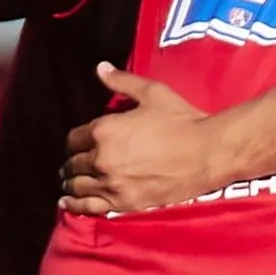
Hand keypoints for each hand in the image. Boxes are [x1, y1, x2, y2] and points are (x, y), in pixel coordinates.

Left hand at [66, 66, 231, 213]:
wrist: (208, 152)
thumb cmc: (182, 120)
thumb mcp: (152, 93)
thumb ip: (122, 81)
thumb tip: (100, 68)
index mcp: (104, 130)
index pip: (73, 138)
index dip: (74, 141)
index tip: (78, 144)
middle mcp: (101, 158)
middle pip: (73, 164)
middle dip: (71, 163)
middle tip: (71, 165)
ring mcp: (112, 183)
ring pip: (78, 186)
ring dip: (70, 184)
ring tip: (68, 184)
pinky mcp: (125, 203)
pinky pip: (91, 206)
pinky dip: (76, 205)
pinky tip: (67, 203)